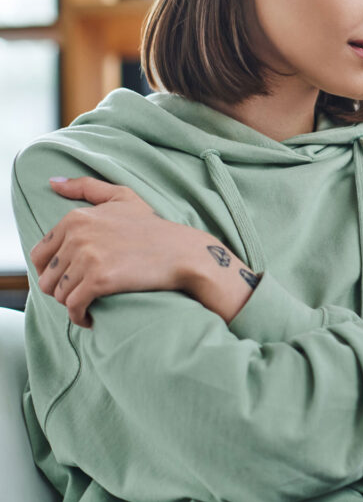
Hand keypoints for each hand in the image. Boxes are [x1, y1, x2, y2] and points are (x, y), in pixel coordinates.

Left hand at [29, 177, 251, 325]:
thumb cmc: (154, 227)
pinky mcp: (99, 280)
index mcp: (76, 218)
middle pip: (46, 276)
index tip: (69, 278)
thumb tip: (52, 183)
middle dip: (59, 289)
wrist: (183, 252)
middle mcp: (77, 236)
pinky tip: (88, 318)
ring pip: (58, 293)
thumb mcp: (122, 198)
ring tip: (86, 304)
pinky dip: (78, 316)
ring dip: (70, 304)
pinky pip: (73, 306)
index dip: (52, 270)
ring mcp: (88, 258)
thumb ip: (86, 187)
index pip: (39, 254)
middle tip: (79, 293)